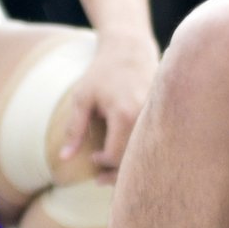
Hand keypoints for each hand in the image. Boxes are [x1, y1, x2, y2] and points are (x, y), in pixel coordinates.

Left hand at [58, 32, 158, 183]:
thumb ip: (74, 129)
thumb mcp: (82, 98)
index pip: (115, 154)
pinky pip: (154, 141)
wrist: (130, 48)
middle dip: (116, 173)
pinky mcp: (164, 114)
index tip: (92, 158)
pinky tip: (130, 154)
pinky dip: (141, 152)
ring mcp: (158, 115)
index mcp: (125, 114)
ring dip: (130, 166)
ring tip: (113, 172)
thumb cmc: (103, 71)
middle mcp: (146, 117)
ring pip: (147, 153)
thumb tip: (64, 158)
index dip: (101, 162)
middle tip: (100, 179)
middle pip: (134, 159)